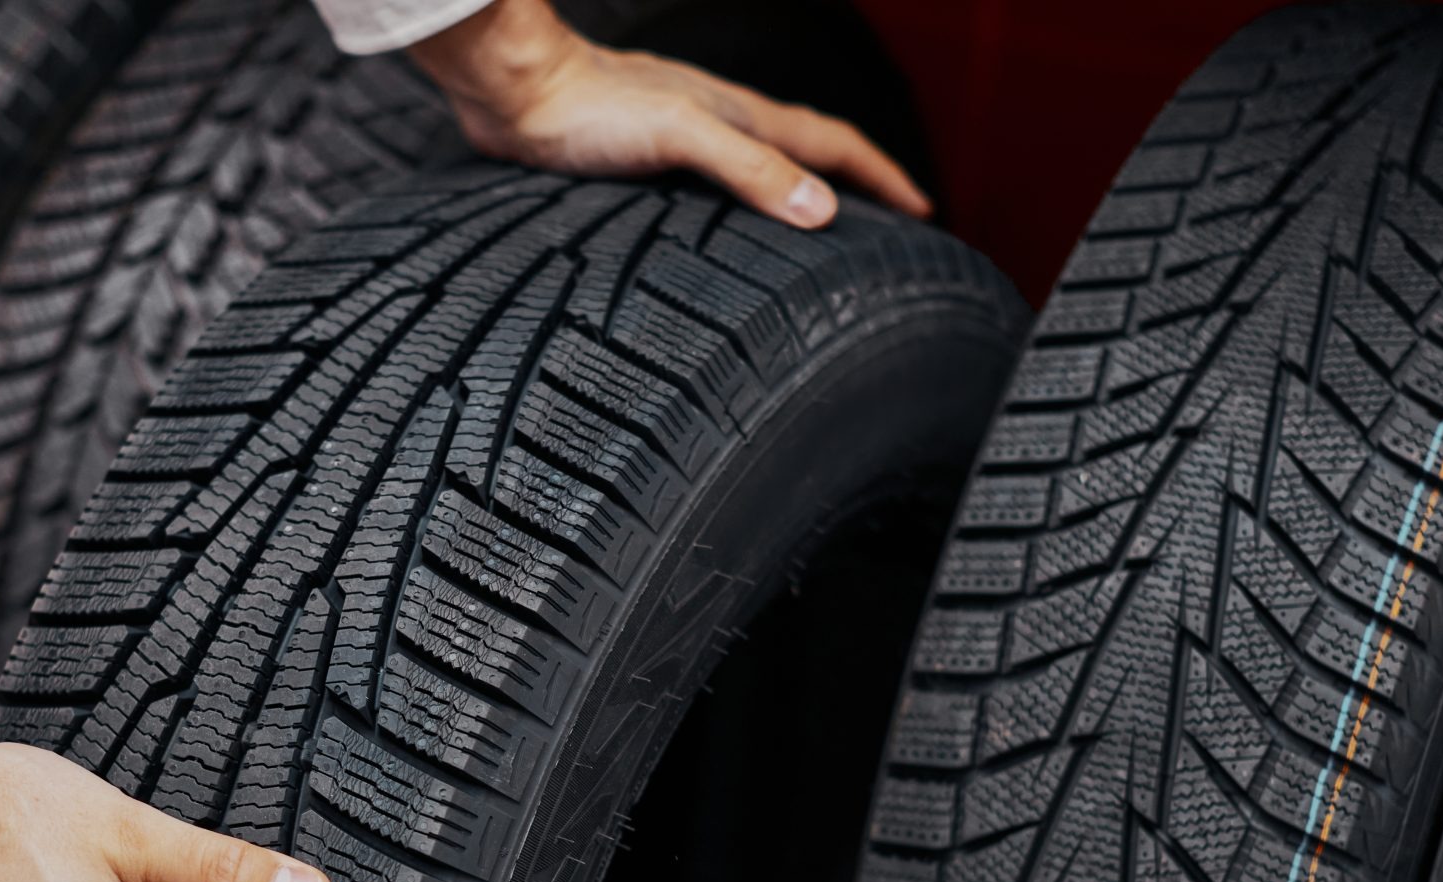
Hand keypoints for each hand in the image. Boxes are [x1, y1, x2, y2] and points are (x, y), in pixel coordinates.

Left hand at [410, 0, 930, 228]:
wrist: (517, 91)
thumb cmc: (589, 110)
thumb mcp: (682, 137)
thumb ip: (750, 169)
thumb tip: (823, 211)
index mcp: (742, 116)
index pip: (835, 148)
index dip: (884, 179)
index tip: (925, 212)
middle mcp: (721, 121)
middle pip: (809, 151)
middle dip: (858, 184)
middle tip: (892, 222)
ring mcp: (684, 136)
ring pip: (765, 164)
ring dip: (804, 191)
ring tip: (825, 228)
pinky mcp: (644, 155)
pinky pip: (720, 182)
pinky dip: (748, 203)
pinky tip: (729, 228)